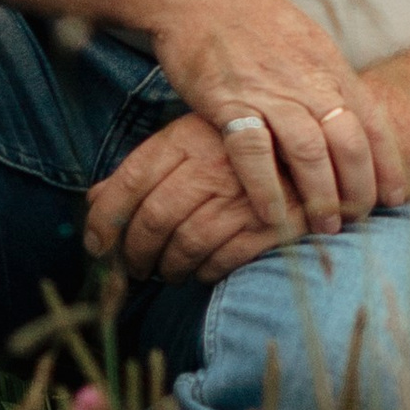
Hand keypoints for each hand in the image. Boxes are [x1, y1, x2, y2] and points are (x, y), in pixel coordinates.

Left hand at [84, 113, 279, 283]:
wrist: (315, 152)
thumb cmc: (240, 148)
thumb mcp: (190, 141)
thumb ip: (143, 169)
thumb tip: (93, 200)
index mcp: (189, 136)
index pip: (132, 179)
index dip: (105, 217)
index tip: (95, 245)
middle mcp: (214, 163)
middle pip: (155, 217)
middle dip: (135, 252)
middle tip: (132, 267)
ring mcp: (244, 194)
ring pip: (186, 244)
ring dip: (168, 267)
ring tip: (166, 271)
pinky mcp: (271, 223)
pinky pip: (223, 259)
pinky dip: (205, 272)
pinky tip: (201, 271)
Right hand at [138, 0, 409, 245]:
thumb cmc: (249, 19)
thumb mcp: (301, 41)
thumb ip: (324, 78)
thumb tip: (348, 115)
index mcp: (328, 63)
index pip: (371, 118)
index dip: (387, 160)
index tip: (397, 196)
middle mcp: (305, 77)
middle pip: (348, 139)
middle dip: (359, 186)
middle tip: (361, 220)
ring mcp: (268, 89)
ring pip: (310, 149)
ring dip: (322, 195)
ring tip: (327, 228)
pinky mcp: (228, 99)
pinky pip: (254, 152)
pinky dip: (267, 189)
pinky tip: (274, 217)